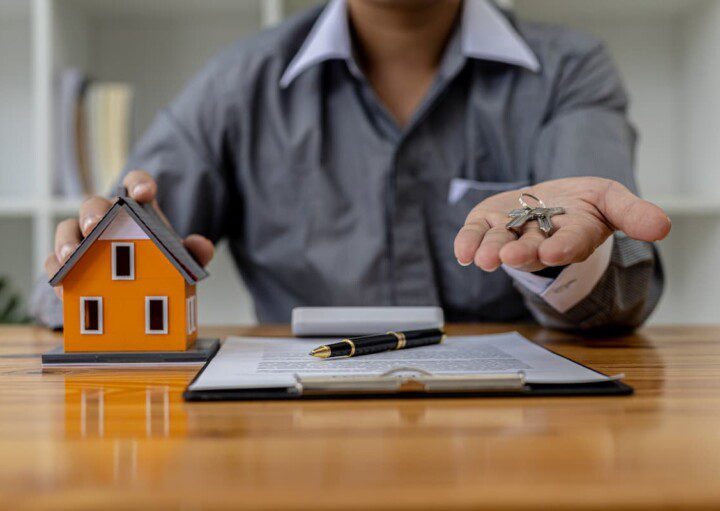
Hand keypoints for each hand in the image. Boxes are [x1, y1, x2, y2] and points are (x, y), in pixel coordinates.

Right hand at [45, 170, 214, 297]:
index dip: (139, 182)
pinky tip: (62, 285)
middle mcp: (105, 216)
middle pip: (94, 204)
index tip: (144, 193)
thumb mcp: (179, 259)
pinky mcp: (68, 262)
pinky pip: (54, 262)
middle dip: (93, 212)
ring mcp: (83, 238)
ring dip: (66, 241)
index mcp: (135, 207)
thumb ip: (194, 252)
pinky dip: (57, 272)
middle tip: (96, 224)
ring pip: (67, 229)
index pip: (135, 183)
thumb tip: (201, 247)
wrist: (136, 283)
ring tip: (70, 256)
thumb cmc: (157, 261)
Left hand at [454, 177, 670, 272]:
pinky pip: (476, 236)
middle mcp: (541, 241)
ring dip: (492, 253)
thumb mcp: (611, 200)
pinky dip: (468, 243)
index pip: (571, 243)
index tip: (555, 251)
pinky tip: (462, 252)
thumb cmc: (583, 204)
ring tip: (483, 260)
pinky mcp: (488, 226)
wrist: (550, 201)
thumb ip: (633, 214)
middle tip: (511, 258)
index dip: (564, 248)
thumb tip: (663, 227)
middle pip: (532, 250)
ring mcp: (512, 236)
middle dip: (523, 254)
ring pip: (501, 246)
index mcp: (574, 236)